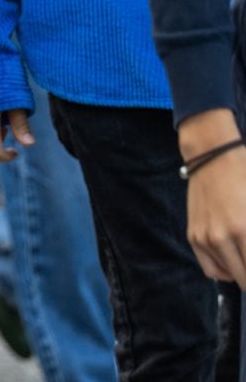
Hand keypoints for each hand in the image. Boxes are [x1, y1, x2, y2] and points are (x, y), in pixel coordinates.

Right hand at [186, 146, 245, 286]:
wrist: (212, 156)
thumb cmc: (243, 177)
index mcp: (242, 230)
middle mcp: (221, 237)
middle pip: (245, 279)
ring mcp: (204, 237)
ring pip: (229, 276)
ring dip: (241, 270)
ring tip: (245, 254)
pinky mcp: (193, 235)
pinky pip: (210, 269)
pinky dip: (224, 269)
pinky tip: (233, 256)